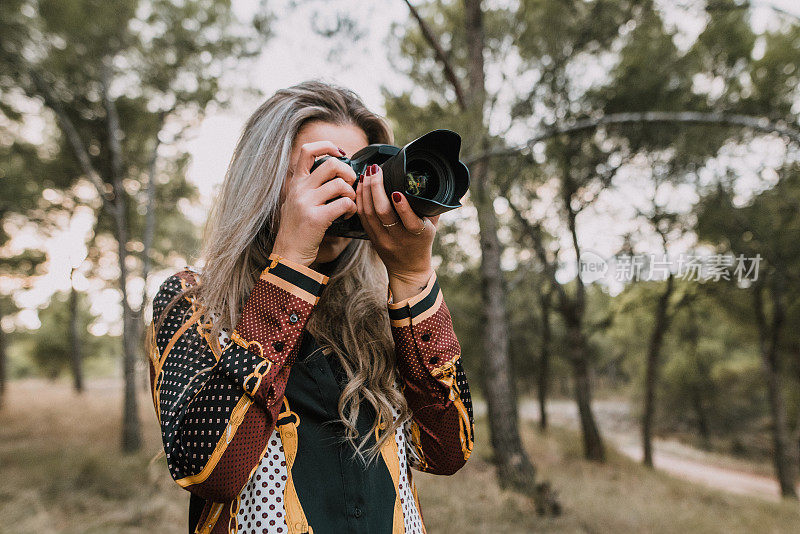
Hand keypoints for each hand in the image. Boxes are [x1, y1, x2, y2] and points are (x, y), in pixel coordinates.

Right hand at [272, 142, 357, 266]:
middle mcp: (299, 189)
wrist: (288, 254)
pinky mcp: (316, 218)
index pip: (307, 150)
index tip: (340, 153)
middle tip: (351, 185)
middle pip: (331, 164)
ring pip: (341, 184)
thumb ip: (308, 186)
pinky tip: (347, 215)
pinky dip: (352, 209)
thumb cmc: (297, 230)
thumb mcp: (295, 202)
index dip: (327, 146)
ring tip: (349, 204)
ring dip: (352, 194)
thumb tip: (334, 172)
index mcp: (295, 183)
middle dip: (348, 172)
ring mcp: (306, 203)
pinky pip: (344, 204)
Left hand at [356, 164, 438, 300]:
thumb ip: (433, 205)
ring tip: (367, 172)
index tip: (397, 191)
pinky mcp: (371, 238)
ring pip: (368, 213)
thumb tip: (438, 180)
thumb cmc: (422, 242)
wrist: (408, 269)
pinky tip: (361, 185)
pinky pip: (362, 216)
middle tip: (376, 169)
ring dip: (366, 190)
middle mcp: (398, 238)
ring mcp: (382, 239)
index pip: (409, 221)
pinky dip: (360, 198)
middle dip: (376, 187)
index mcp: (417, 234)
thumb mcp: (432, 225)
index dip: (403, 207)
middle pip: (382, 212)